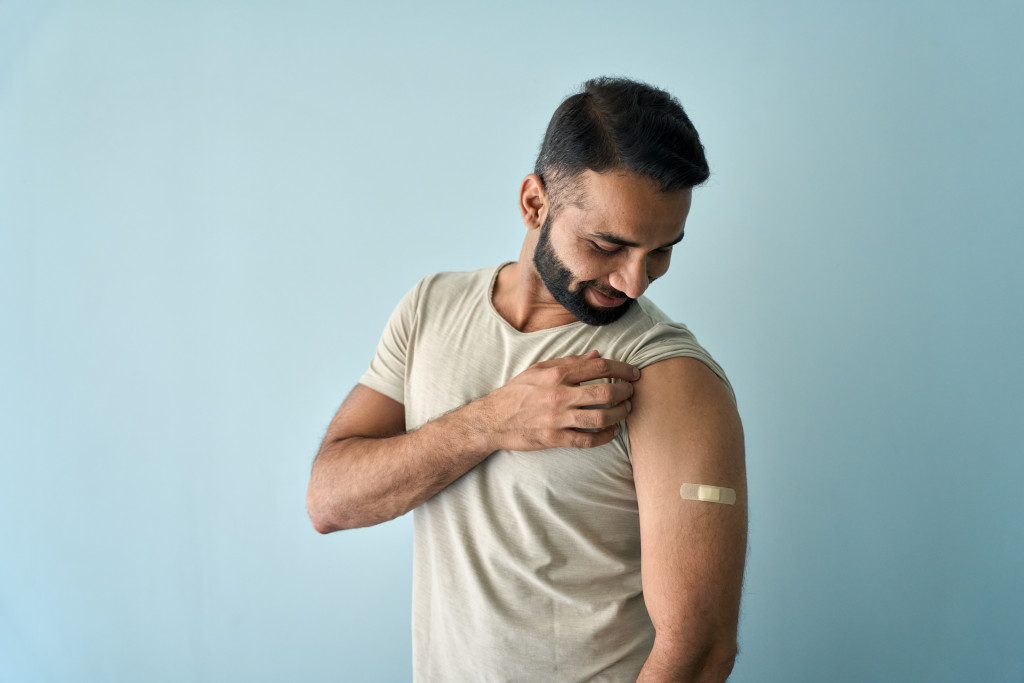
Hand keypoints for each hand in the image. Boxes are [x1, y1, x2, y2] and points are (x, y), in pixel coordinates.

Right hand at [478, 350, 638, 451]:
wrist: (492, 420)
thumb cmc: (517, 392)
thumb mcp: (539, 369)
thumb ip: (569, 362)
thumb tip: (596, 355)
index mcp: (556, 374)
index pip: (598, 367)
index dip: (622, 368)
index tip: (633, 373)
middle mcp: (559, 395)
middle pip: (604, 391)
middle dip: (625, 391)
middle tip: (632, 391)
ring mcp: (557, 419)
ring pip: (600, 416)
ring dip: (619, 413)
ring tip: (625, 410)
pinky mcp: (554, 439)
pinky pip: (587, 440)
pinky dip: (604, 436)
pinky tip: (612, 431)